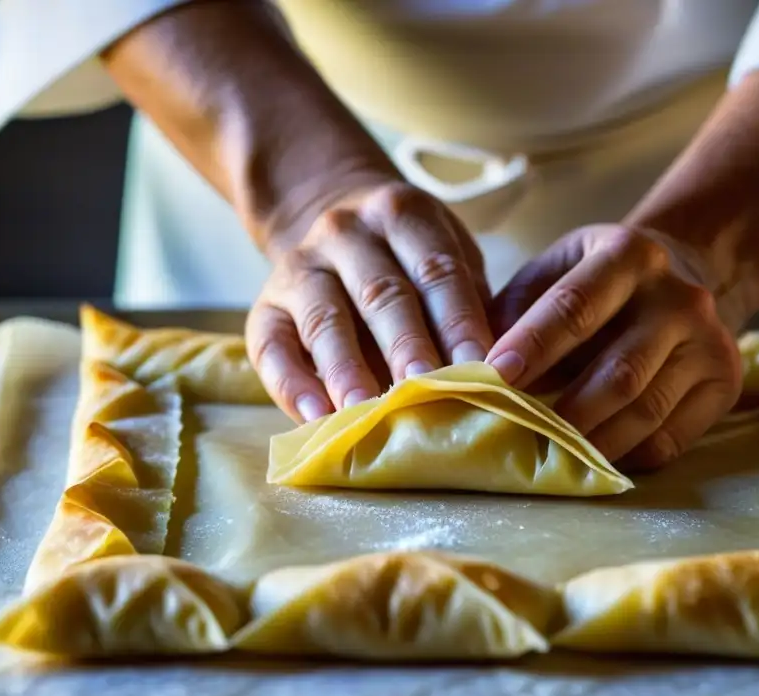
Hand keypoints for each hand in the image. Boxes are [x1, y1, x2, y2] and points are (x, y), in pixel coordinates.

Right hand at [246, 181, 494, 422]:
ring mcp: (299, 267)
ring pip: (324, 320)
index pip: (436, 269)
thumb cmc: (409, 262)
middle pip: (381, 294)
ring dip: (346, 371)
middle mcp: (345, 232)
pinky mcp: (264, 306)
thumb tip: (495, 370)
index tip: (480, 369)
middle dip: (407, 347)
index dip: (459, 321)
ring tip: (365, 413)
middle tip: (428, 393)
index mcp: (401, 214)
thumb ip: (467, 304)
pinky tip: (315, 418)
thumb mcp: (447, 258)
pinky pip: (271, 347)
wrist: (336, 232)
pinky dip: (291, 385)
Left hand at [486, 224, 743, 469]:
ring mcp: (710, 342)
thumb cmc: (594, 284)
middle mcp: (678, 296)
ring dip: (591, 445)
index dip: (533, 346)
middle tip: (518, 439)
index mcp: (628, 254)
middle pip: (617, 373)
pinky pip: (670, 439)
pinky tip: (592, 460)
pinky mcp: (724, 383)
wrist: (686, 275)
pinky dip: (625, 457)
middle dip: (563, 415)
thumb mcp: (552, 273)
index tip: (493, 378)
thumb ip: (512, 312)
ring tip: (549, 460)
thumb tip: (469, 369)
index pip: (575, 307)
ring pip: (644, 411)